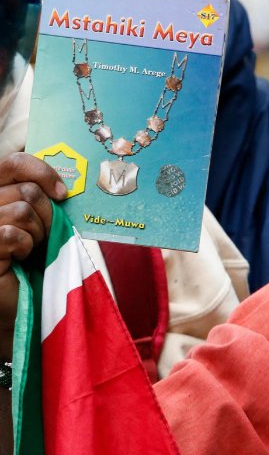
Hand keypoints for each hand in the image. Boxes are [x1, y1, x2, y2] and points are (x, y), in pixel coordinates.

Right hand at [0, 153, 67, 329]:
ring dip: (36, 234)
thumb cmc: (29, 258)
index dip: (40, 171)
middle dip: (46, 215)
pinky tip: (16, 261)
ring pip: (21, 211)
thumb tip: (63, 185)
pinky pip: (12, 234)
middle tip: (44, 236)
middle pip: (25, 190)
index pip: (12, 162)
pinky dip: (24, 248)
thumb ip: (39, 198)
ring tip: (28, 250)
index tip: (61, 193)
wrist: (20, 299)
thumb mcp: (38, 221)